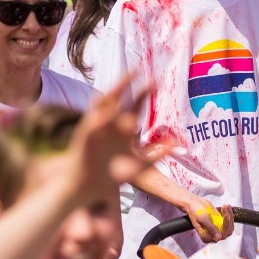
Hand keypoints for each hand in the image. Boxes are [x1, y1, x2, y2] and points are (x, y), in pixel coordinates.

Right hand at [66, 73, 170, 204]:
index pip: (134, 105)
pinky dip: (97, 121)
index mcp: (123, 128)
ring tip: (119, 85)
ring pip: (101, 106)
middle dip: (126, 84)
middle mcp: (110, 124)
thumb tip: (175, 143)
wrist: (90, 189)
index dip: (143, 94)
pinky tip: (105, 116)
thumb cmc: (113, 176)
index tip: (155, 81)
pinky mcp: (84, 139)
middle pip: (118, 98)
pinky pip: (89, 128)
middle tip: (137, 69)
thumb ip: (156, 154)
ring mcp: (96, 129)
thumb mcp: (139, 165)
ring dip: (109, 95)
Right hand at [183, 196, 233, 242]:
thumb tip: (218, 238)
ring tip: (226, 206)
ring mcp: (217, 229)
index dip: (226, 226)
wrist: (194, 203)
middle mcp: (212, 235)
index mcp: (207, 237)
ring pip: (229, 227)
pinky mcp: (219, 223)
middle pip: (227, 232)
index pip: (221, 236)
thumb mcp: (203, 219)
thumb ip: (211, 228)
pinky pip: (228, 221)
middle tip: (226, 208)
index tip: (226, 215)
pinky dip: (229, 214)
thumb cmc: (196, 211)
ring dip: (230, 216)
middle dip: (229, 220)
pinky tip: (226, 206)